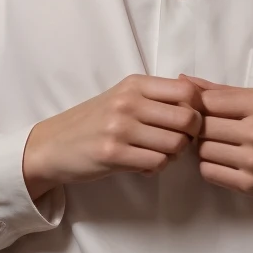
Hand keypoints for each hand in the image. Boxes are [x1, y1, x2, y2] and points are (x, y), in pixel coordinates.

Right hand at [23, 75, 204, 200]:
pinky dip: (157, 168)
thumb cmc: (94, 122)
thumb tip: (199, 101)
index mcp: (135, 84)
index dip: (199, 109)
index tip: (190, 122)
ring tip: (159, 155)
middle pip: (188, 119)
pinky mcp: (112, 153)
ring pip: (175, 144)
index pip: (187, 91)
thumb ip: (156, 97)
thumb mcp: (123, 98)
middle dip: (191, 136)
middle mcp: (128, 101)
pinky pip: (157, 163)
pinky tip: (144, 166)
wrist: (53, 145)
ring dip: (174, 155)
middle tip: (178, 143)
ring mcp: (120, 127)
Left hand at [180, 74, 252, 217]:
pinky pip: (209, 171)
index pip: (207, 101)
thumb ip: (221, 91)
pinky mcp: (249, 185)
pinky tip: (224, 160)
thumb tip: (183, 80)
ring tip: (219, 144)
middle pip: (202, 126)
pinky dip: (210, 165)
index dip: (199, 105)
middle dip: (201, 127)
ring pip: (202, 150)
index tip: (204, 110)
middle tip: (210, 128)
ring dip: (204, 147)